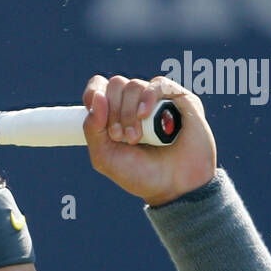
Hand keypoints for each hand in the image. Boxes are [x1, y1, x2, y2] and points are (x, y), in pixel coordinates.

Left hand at [82, 74, 216, 206]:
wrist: (174, 187)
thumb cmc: (141, 174)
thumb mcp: (106, 158)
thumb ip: (92, 130)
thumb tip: (96, 97)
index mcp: (114, 116)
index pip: (98, 87)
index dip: (93, 94)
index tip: (97, 117)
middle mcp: (134, 104)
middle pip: (116, 85)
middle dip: (113, 112)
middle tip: (120, 137)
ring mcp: (156, 100)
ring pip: (134, 86)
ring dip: (130, 113)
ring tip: (136, 138)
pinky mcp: (177, 98)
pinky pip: (157, 84)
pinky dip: (148, 97)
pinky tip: (145, 116)